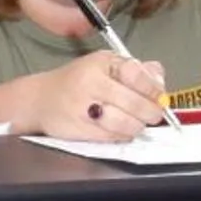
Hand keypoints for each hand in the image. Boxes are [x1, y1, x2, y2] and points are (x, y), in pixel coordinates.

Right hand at [26, 49, 169, 140]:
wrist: (41, 99)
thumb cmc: (78, 81)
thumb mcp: (105, 65)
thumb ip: (136, 70)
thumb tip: (159, 80)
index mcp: (100, 63)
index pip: (136, 73)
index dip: (153, 88)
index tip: (160, 96)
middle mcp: (90, 83)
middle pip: (135, 103)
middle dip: (151, 112)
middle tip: (154, 114)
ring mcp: (83, 108)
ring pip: (126, 124)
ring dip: (137, 126)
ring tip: (136, 122)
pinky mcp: (79, 129)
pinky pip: (112, 137)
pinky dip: (122, 135)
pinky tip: (120, 129)